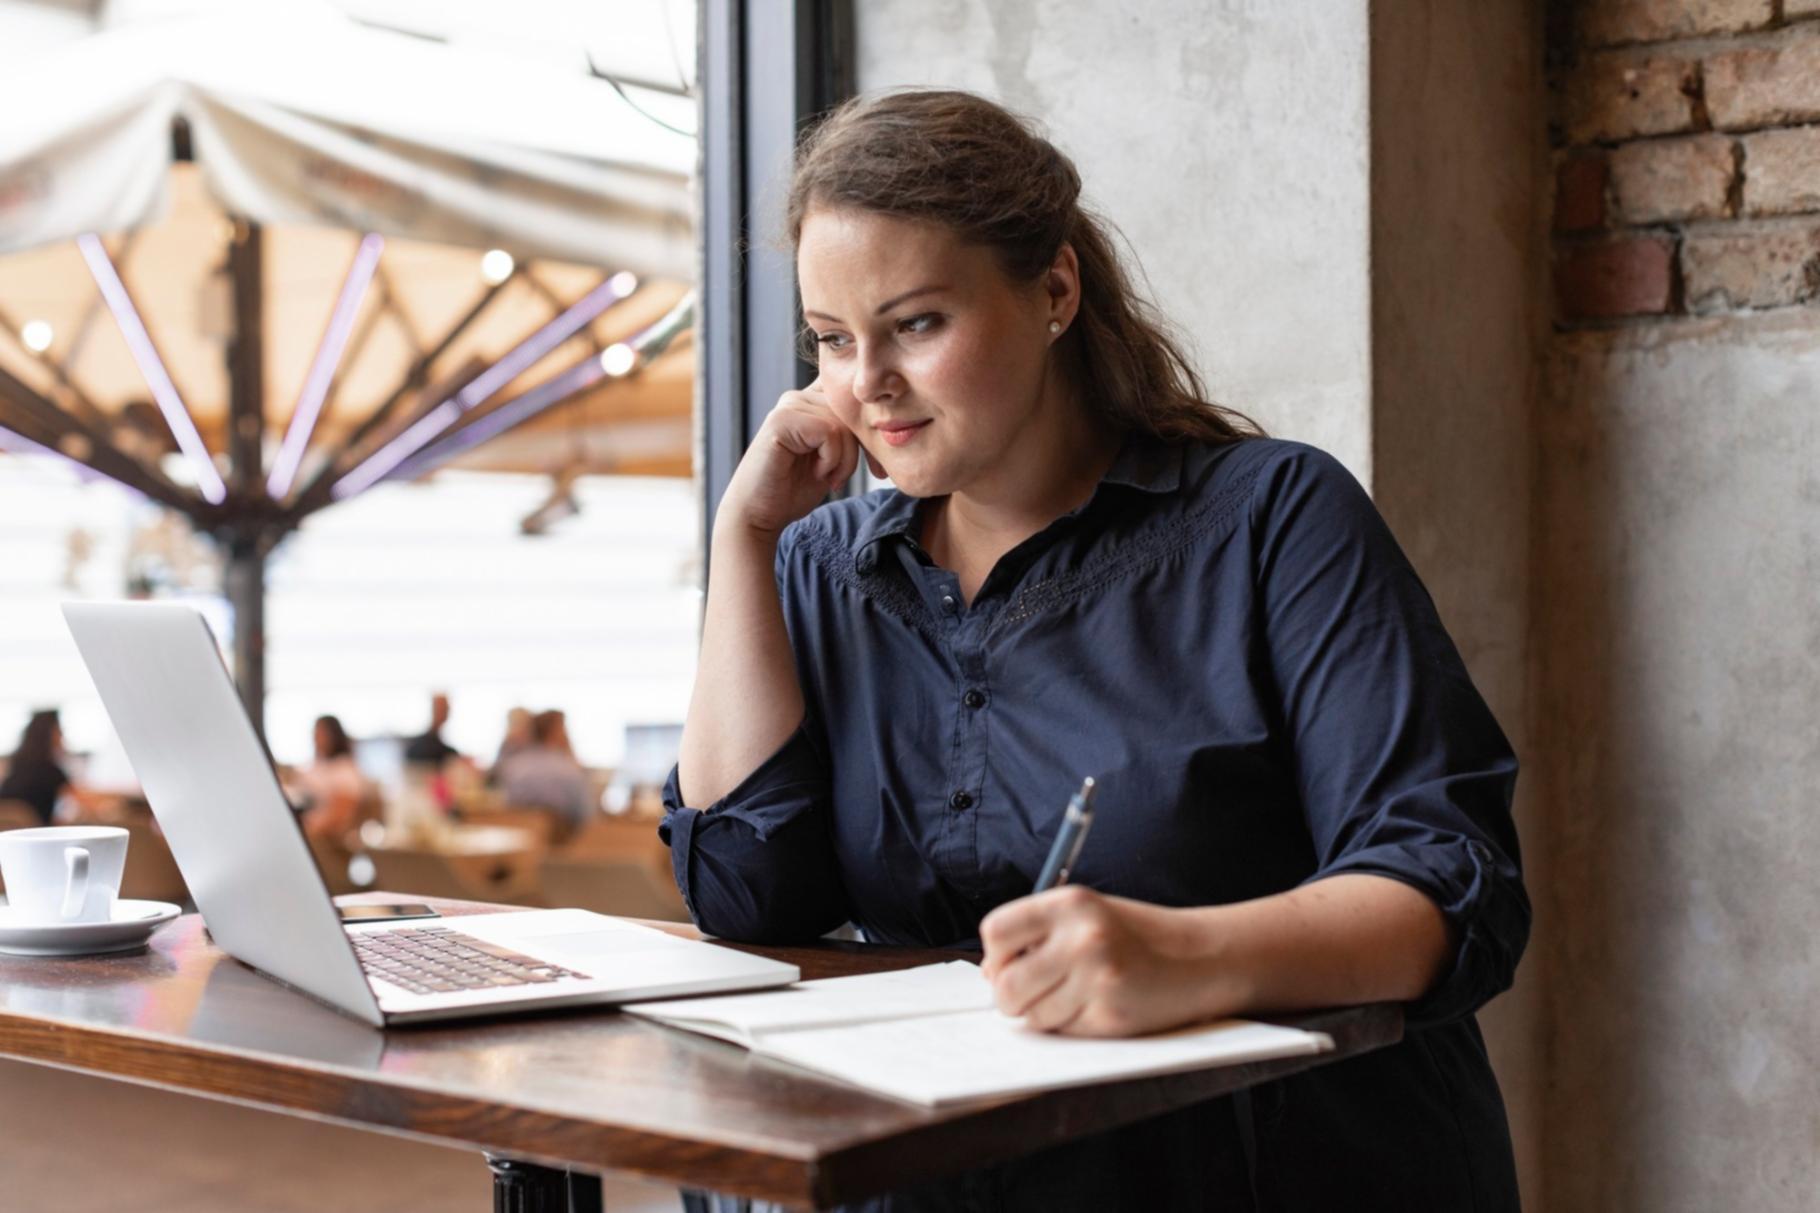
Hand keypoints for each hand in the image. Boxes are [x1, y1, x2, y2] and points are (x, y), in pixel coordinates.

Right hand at [717, 379, 885, 537]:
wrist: (759, 514)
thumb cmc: (794, 489)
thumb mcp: (834, 458)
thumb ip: (852, 436)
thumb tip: (888, 422)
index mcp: (812, 401)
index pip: (856, 399)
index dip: (869, 432)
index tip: (874, 468)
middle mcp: (799, 396)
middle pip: (854, 412)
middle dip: (861, 451)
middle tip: (842, 479)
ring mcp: (789, 405)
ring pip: (844, 424)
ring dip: (844, 460)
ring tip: (826, 477)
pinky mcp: (781, 420)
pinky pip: (830, 432)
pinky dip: (831, 460)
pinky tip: (816, 474)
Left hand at [979, 886, 1243, 1036]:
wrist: (1204, 957)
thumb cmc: (1137, 935)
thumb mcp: (1087, 914)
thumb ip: (1037, 934)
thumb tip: (989, 973)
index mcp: (1071, 903)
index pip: (996, 931)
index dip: (996, 954)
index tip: (1010, 961)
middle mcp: (1082, 938)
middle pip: (1005, 984)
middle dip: (1011, 995)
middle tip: (1033, 991)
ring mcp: (1097, 980)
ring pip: (1032, 1016)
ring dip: (1044, 1013)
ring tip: (1075, 994)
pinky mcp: (1111, 1016)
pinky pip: (1063, 1032)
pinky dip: (1070, 1026)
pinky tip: (1096, 1006)